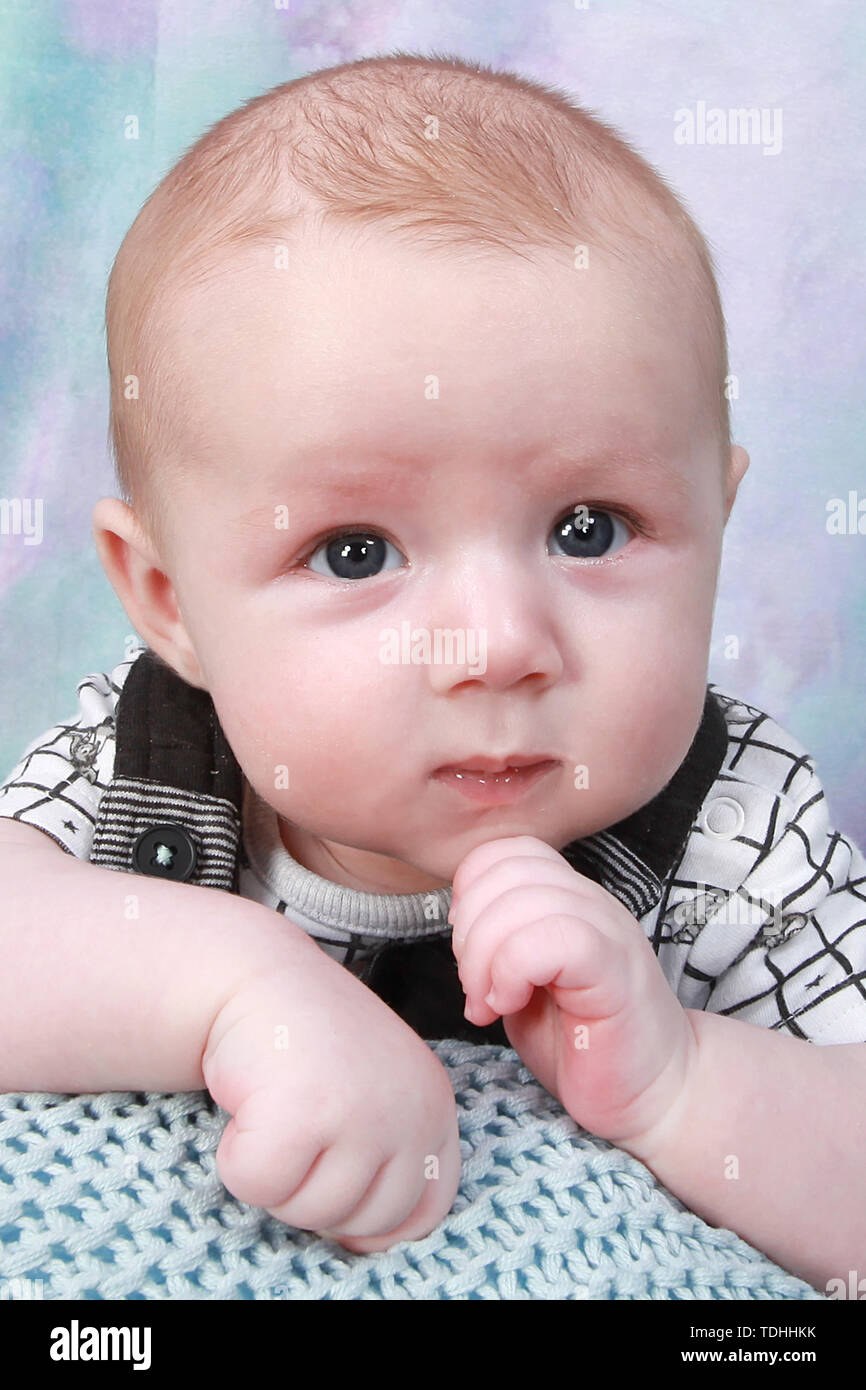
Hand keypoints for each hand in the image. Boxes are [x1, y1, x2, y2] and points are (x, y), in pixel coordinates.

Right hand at [201, 957, 460, 1252]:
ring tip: (273, 1107)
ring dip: (273, 1173)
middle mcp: (413, 1108)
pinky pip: (258, 1184)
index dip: (372, 1217)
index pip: (426, 1210)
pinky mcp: (306, 1111)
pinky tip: (249, 1102)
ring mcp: (363, 1111)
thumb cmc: (306, 1042)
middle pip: (364, 1223)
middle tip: (293, 1128)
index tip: (332, 1181)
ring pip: (308, 1212)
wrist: (256, 974)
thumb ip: (387, 1154)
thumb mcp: (372, 1092)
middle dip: (314, 1193)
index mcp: (435, 1106)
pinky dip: (236, 1157)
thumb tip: (364, 1242)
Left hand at [449, 835, 698, 1153]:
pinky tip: (512, 1005)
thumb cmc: (584, 1046)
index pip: (507, 851)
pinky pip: (554, 939)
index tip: (470, 952)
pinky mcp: (616, 970)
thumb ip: (499, 943)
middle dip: (469, 931)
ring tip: (492, 1003)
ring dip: (486, 958)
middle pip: (506, 871)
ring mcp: (608, 932)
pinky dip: (512, 971)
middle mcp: (592, 903)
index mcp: (570, 900)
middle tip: (476, 988)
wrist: (656, 1097)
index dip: (470, 893)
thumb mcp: (525, 983)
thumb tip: (457, 925)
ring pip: (523, 901)